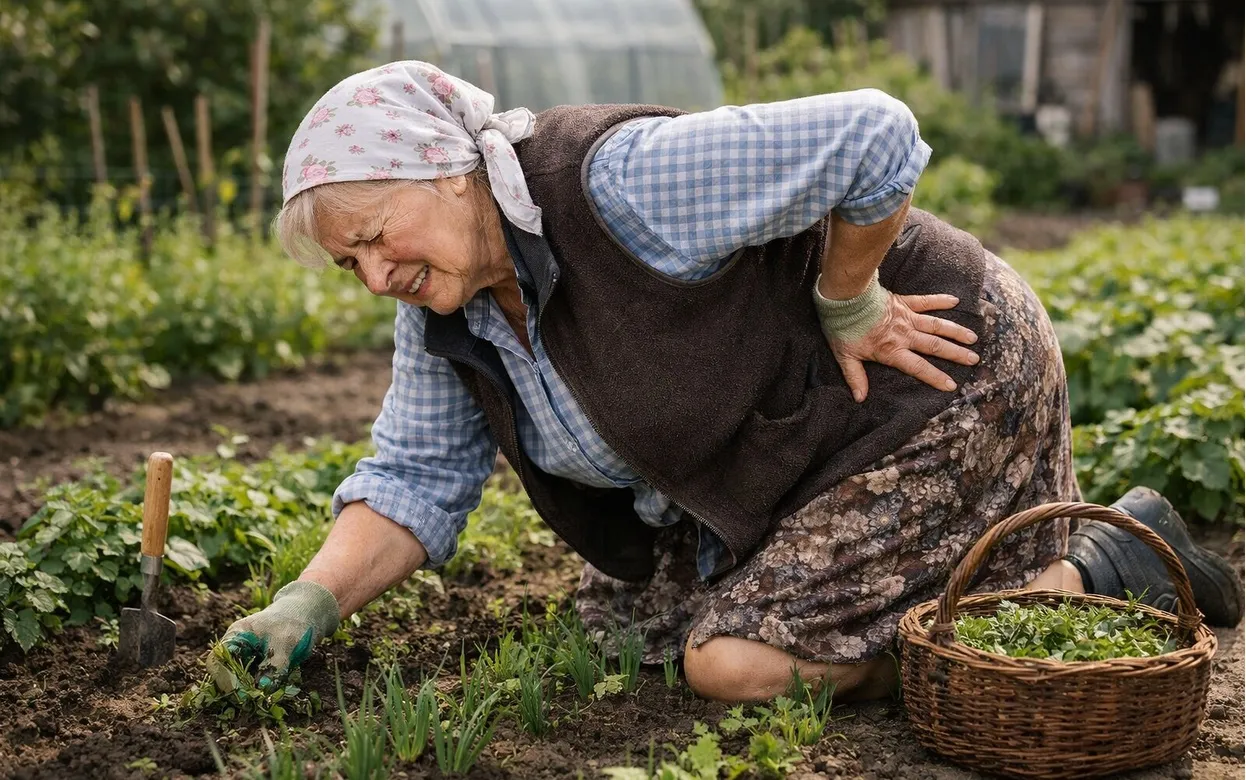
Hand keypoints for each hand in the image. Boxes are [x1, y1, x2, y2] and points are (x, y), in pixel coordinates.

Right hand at [208, 580, 340, 690]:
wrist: (306, 615)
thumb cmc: (293, 622)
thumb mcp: (286, 642)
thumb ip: (275, 664)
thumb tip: (264, 689)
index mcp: (236, 635)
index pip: (217, 659)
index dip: (223, 678)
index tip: (238, 692)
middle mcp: (236, 648)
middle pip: (224, 674)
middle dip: (235, 690)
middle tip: (251, 702)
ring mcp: (246, 659)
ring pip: (237, 682)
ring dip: (246, 693)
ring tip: (259, 701)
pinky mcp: (257, 668)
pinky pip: (251, 683)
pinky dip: (257, 691)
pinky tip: (267, 696)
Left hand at [830, 290, 978, 401]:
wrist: (845, 298)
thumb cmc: (842, 328)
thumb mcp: (845, 356)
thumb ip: (855, 377)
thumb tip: (860, 398)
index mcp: (892, 350)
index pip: (918, 367)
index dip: (935, 377)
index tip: (952, 386)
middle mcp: (904, 335)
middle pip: (935, 346)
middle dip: (956, 354)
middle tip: (974, 359)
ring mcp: (906, 317)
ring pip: (936, 325)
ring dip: (955, 332)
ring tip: (973, 338)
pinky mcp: (904, 302)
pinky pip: (925, 301)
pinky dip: (940, 300)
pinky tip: (955, 301)